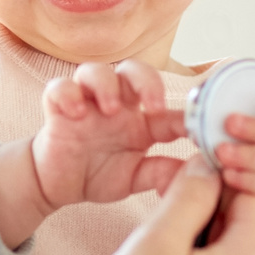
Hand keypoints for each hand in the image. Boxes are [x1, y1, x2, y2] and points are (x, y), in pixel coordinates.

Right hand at [0, 60, 186, 247]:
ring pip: (95, 71)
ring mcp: (86, 104)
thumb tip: (199, 176)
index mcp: (140, 122)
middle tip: (153, 105)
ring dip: (106, 84)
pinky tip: (75, 113)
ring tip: (110, 109)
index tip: (198, 131)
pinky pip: (58, 88)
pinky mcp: (57, 109)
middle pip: (133, 70)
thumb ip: (162, 173)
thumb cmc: (97, 174)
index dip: (187, 115)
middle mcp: (116, 106)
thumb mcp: (135, 178)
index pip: (168, 109)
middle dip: (147, 81)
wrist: (56, 185)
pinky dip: (67, 94)